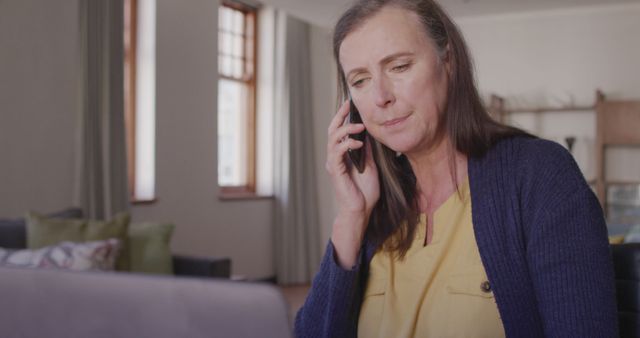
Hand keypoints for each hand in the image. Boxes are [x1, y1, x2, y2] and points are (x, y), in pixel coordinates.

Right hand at [325, 100, 379, 267]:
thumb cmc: (365, 192)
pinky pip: (337, 152)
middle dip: (340, 116)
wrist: (361, 210)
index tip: (351, 104)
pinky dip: (347, 145)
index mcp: (342, 154)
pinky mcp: (335, 171)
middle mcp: (335, 157)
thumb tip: (370, 134)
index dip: (344, 117)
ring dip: (346, 129)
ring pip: (333, 138)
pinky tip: (359, 143)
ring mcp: (334, 163)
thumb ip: (368, 151)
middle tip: (349, 105)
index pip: (340, 131)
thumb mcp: (371, 165)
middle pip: (332, 130)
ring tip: (359, 126)